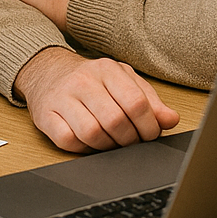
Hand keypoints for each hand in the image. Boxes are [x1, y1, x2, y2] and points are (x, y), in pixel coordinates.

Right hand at [13, 48, 179, 152]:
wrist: (47, 71)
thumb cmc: (91, 80)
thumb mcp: (123, 81)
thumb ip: (149, 100)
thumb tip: (171, 120)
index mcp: (107, 69)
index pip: (136, 102)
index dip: (149, 126)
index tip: (150, 135)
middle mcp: (83, 81)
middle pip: (115, 120)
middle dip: (129, 139)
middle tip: (131, 142)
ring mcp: (62, 97)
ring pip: (92, 133)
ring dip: (107, 146)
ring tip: (111, 142)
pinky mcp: (45, 115)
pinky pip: (68, 140)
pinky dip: (83, 148)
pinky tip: (89, 141)